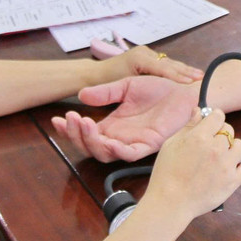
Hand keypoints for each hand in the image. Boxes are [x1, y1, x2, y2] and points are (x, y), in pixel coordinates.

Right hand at [51, 75, 197, 161]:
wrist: (184, 90)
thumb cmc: (159, 88)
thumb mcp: (126, 86)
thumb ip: (105, 92)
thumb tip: (81, 95)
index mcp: (112, 125)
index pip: (85, 133)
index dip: (69, 130)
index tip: (55, 119)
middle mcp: (120, 137)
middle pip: (90, 147)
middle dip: (76, 135)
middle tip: (70, 119)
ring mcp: (133, 143)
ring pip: (105, 153)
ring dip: (91, 141)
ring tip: (84, 123)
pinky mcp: (149, 145)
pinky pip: (129, 154)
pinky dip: (116, 150)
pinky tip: (107, 140)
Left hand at [101, 44, 203, 84]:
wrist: (95, 73)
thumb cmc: (108, 80)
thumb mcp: (123, 84)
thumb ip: (139, 86)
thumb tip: (153, 87)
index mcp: (139, 58)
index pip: (162, 68)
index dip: (177, 75)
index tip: (191, 82)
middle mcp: (145, 53)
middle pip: (169, 63)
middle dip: (186, 71)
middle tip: (202, 77)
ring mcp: (147, 54)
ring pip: (170, 63)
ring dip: (185, 70)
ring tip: (200, 76)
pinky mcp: (148, 57)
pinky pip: (166, 65)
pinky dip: (178, 70)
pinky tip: (190, 75)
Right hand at [143, 108, 240, 218]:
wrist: (170, 202)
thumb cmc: (166, 173)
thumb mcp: (171, 144)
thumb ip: (188, 126)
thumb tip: (199, 111)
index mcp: (200, 136)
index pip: (218, 116)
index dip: (213, 119)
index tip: (210, 125)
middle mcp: (216, 148)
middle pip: (228, 130)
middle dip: (220, 134)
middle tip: (209, 145)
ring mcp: (227, 165)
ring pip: (240, 145)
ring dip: (232, 149)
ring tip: (220, 158)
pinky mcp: (233, 181)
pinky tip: (231, 169)